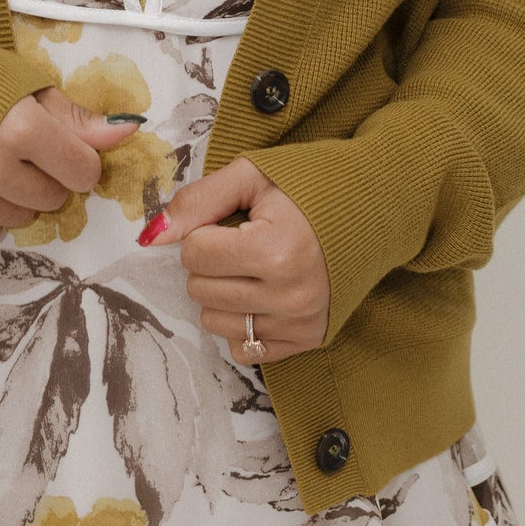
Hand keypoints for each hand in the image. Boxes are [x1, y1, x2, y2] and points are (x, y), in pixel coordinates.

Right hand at [0, 87, 143, 243]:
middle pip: (55, 198)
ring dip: (17, 194)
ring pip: (24, 217)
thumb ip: (74, 117)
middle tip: (20, 147)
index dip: (76, 155)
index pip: (83, 171)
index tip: (58, 142)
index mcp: (21, 130)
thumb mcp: (22, 84)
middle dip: (47, 174)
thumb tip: (128, 131)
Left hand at [140, 156, 330, 362]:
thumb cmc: (310, 186)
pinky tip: (262, 294)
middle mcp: (290, 295)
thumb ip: (198, 201)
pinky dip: (242, 323)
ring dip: (222, 294)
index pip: (194, 253)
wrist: (372, 208)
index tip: (228, 222)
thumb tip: (152, 235)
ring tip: (252, 267)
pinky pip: (244, 349)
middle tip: (240, 242)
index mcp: (277, 250)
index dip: (202, 231)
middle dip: (209, 263)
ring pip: (215, 323)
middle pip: (200, 290)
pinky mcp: (307, 341)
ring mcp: (300, 323)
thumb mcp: (253, 176)